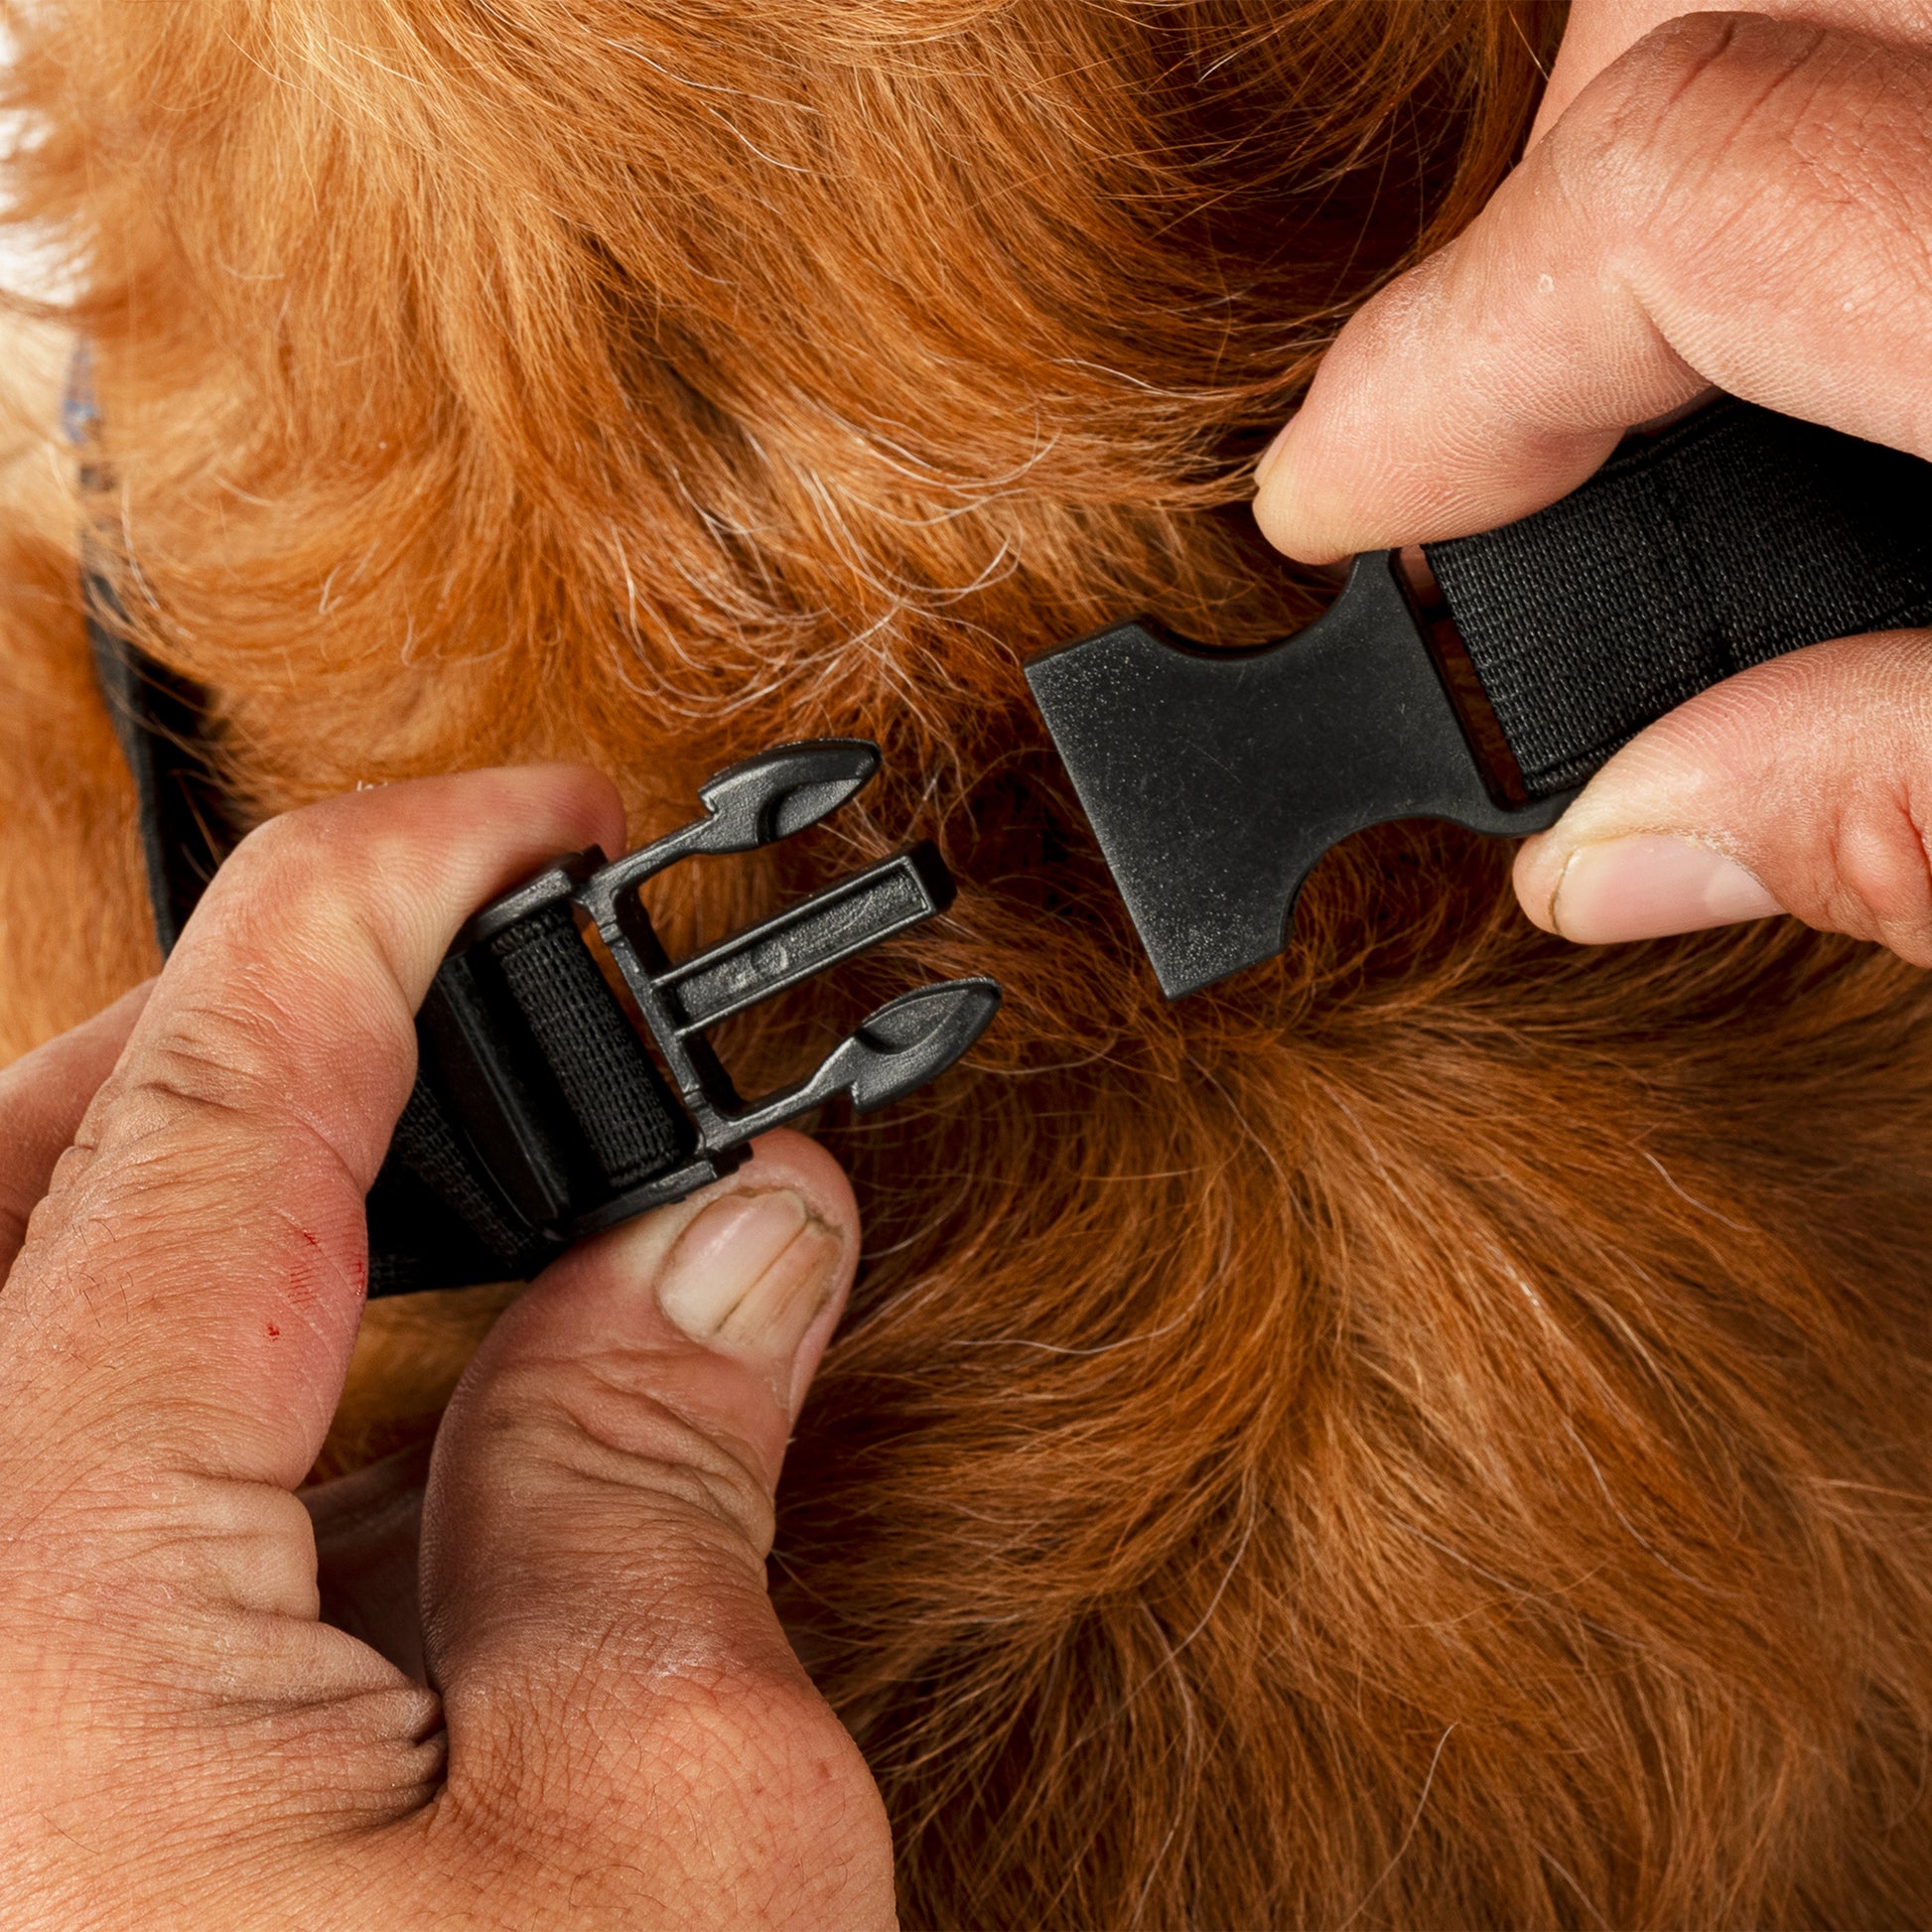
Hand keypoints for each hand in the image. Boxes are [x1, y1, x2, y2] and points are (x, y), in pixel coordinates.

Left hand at [0, 770, 894, 1929]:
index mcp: (34, 1627)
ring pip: (31, 1323)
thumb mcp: (670, 1837)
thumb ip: (662, 1479)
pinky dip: (217, 1415)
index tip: (533, 816)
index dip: (397, 895)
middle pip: (25, 1172)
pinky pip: (57, 1506)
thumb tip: (734, 1232)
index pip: (212, 1111)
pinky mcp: (20, 1791)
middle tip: (471, 986)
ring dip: (239, 1218)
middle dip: (261, 1027)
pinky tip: (404, 1450)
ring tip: (468, 1202)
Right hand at [1252, 0, 1931, 960]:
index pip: (1685, 200)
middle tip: (1497, 438)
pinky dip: (1823, 123)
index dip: (1441, 365)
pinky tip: (1829, 309)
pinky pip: (1917, 43)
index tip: (1334, 509)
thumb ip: (1904, 820)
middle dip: (1552, 209)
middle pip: (1721, 12)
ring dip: (1685, 139)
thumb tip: (1623, 850)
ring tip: (1648, 365)